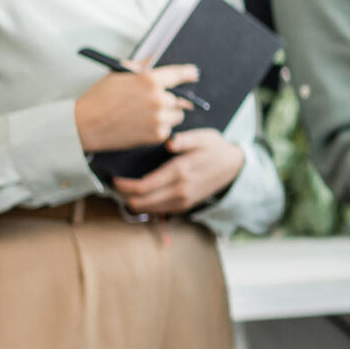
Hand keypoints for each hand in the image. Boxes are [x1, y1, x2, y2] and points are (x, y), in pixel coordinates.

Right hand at [74, 63, 197, 150]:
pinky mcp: (156, 135)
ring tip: (148, 114)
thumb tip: (152, 59)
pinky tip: (142, 125)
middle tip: (159, 101)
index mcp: (149, 80)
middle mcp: (158, 99)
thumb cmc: (99, 98)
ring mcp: (159, 118)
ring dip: (169, 113)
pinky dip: (160, 127)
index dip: (189, 73)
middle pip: (180, 99)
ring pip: (177, 115)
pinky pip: (168, 129)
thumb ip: (138, 66)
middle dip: (172, 99)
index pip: (179, 74)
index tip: (194, 74)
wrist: (85, 126)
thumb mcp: (116, 74)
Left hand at [113, 129, 247, 216]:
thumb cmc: (215, 148)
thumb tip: (169, 143)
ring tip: (126, 190)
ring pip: (149, 210)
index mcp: (180, 172)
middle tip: (116, 185)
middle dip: (125, 196)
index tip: (115, 179)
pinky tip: (142, 195)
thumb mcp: (203, 137)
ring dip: (135, 202)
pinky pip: (160, 210)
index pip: (143, 187)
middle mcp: (180, 191)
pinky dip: (147, 205)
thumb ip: (185, 140)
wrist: (234, 166)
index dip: (124, 186)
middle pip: (142, 203)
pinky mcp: (186, 205)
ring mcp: (184, 201)